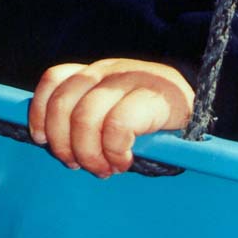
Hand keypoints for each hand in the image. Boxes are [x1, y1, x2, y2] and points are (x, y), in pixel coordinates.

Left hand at [29, 58, 194, 176]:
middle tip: (79, 164)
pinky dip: (114, 151)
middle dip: (64, 143)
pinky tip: (124, 159)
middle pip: (64, 102)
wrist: (196, 107)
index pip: (55, 79)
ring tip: (104, 167)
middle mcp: (109, 70)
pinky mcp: (152, 97)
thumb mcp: (114, 105)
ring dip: (89, 153)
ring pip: (86, 116)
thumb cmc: (149, 116)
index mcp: (96, 72)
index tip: (42, 140)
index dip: (40, 111)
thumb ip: (87, 111)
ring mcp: (131, 80)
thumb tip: (51, 140)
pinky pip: (117, 126)